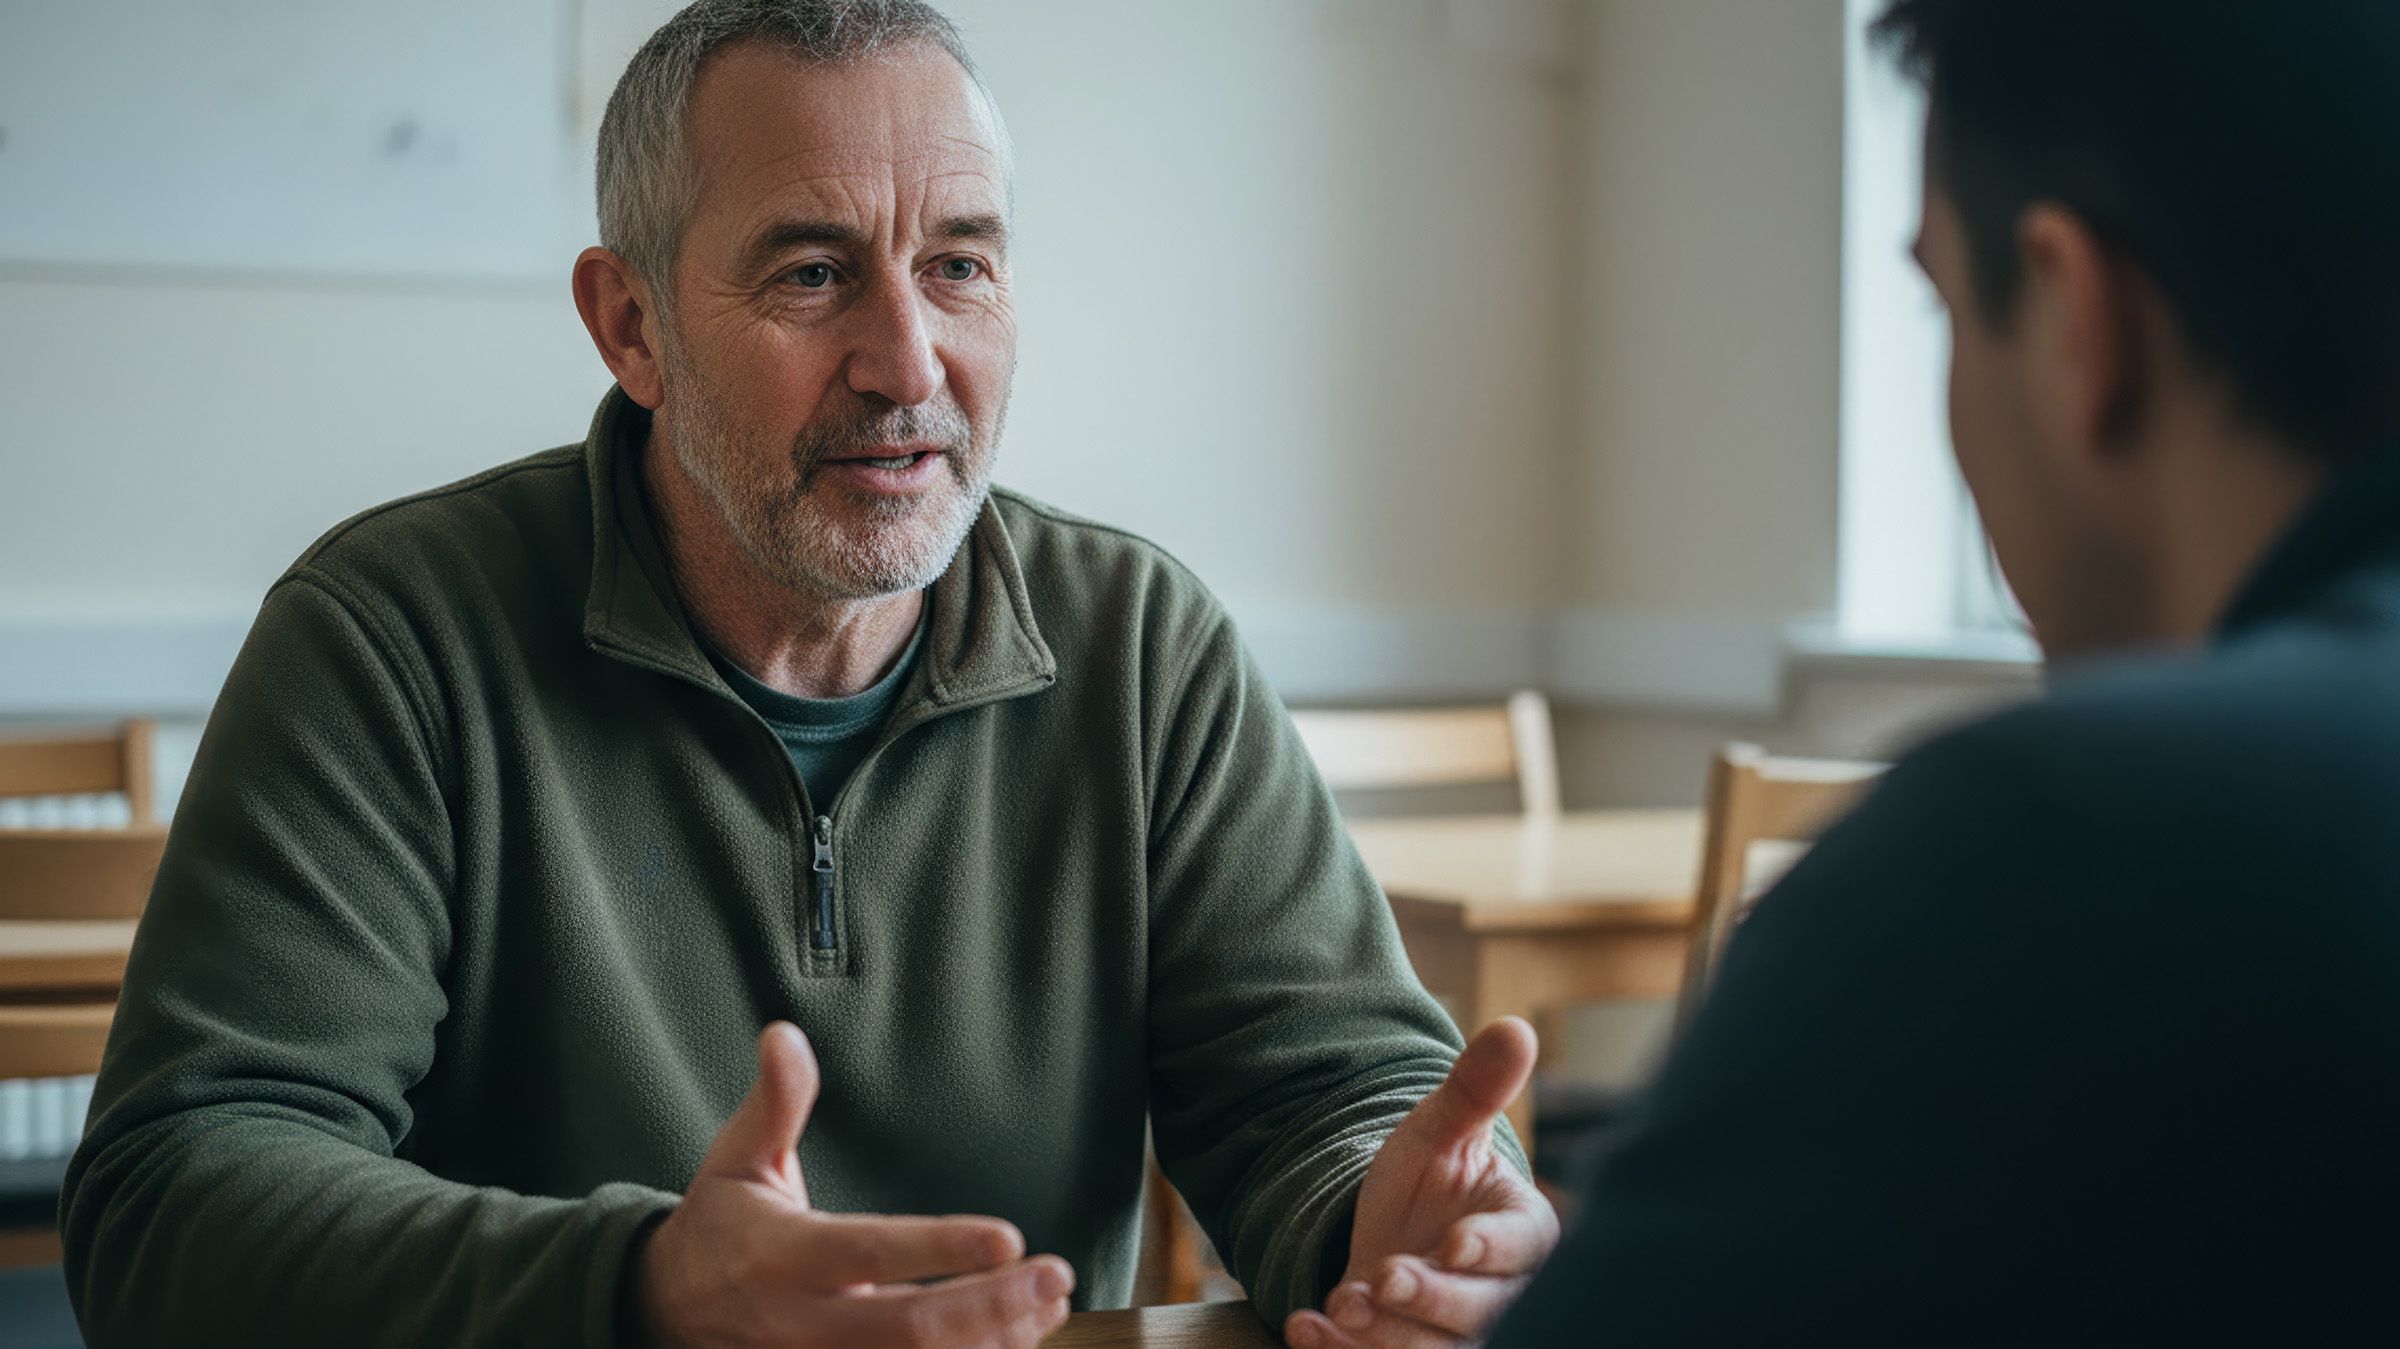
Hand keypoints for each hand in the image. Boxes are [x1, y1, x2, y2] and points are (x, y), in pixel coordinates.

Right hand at [627, 1023, 1074, 1347]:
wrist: (662, 1310)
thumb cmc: (720, 1226)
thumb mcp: (737, 1158)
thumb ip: (775, 1101)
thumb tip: (784, 1033)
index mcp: (782, 1254)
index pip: (871, 1252)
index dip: (941, 1250)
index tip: (1009, 1238)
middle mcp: (800, 1322)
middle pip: (908, 1330)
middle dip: (992, 1308)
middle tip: (1055, 1277)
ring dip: (993, 1344)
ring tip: (1050, 1307)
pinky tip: (1016, 1340)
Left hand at [1286, 1017, 1559, 1348]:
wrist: (1387, 1236)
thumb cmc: (1430, 1182)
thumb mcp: (1441, 1131)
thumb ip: (1476, 1090)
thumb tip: (1515, 1026)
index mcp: (1523, 1234)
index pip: (1519, 1248)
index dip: (1488, 1250)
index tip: (1454, 1244)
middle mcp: (1500, 1296)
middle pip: (1479, 1312)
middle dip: (1428, 1298)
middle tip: (1383, 1278)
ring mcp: (1456, 1337)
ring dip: (1385, 1336)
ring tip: (1340, 1303)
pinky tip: (1306, 1327)